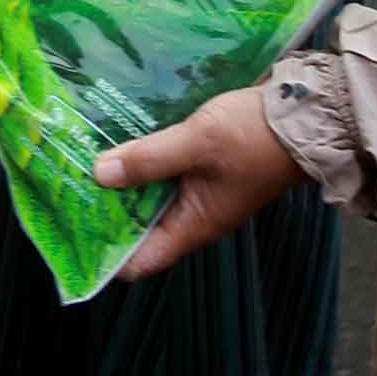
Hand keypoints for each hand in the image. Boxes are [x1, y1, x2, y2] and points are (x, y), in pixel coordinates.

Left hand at [92, 84, 312, 279]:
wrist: (308, 113)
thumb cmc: (255, 136)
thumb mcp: (196, 143)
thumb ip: (148, 160)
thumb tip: (99, 174)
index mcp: (195, 225)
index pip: (142, 261)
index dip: (107, 253)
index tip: (73, 231)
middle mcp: (197, 215)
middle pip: (141, 226)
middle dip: (108, 208)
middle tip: (68, 185)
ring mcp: (204, 191)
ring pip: (152, 195)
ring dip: (125, 178)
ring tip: (84, 156)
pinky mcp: (208, 166)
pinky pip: (167, 171)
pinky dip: (145, 159)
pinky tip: (121, 135)